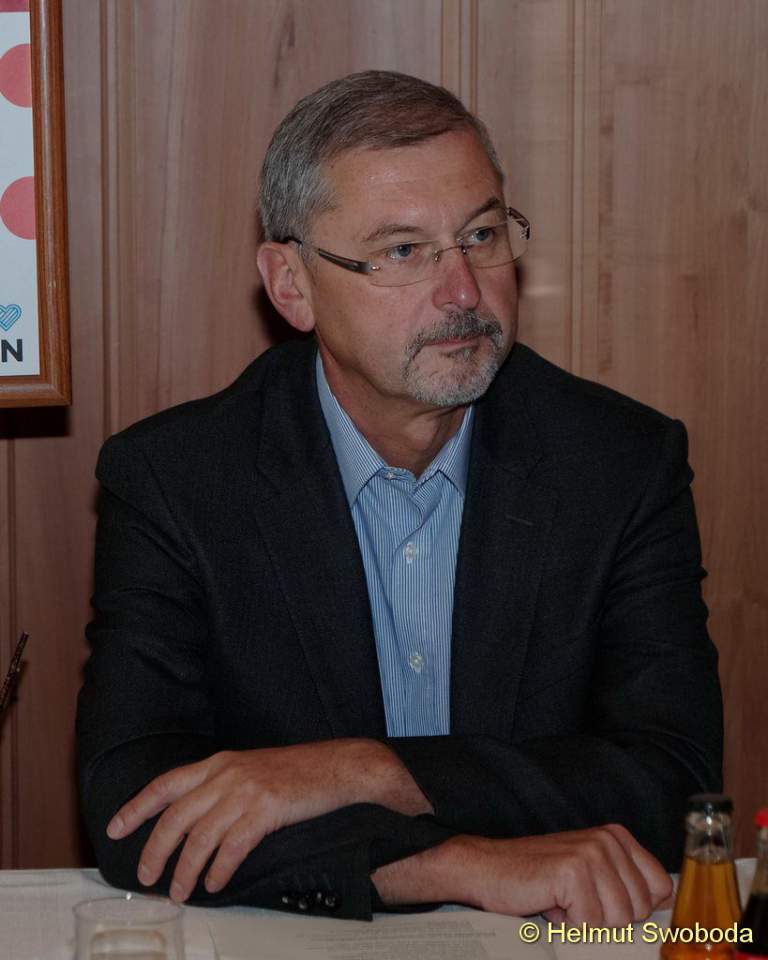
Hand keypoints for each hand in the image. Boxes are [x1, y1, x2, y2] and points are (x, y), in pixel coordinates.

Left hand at [106, 738, 429, 901]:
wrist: (337, 766)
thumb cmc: (297, 771)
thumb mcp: (250, 769)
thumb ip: (221, 786)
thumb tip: (194, 820)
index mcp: (219, 762)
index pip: (166, 784)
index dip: (137, 807)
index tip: (114, 828)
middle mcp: (226, 773)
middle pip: (176, 816)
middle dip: (155, 850)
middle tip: (146, 876)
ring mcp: (246, 791)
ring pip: (200, 837)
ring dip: (185, 870)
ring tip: (180, 890)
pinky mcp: (266, 810)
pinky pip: (232, 847)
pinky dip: (219, 870)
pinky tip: (215, 883)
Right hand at [374, 824, 671, 926]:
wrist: (487, 869)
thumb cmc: (538, 880)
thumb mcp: (590, 878)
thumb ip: (625, 888)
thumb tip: (665, 923)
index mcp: (617, 837)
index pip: (661, 890)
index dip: (635, 911)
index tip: (605, 908)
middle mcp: (609, 840)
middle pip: (639, 911)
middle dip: (606, 920)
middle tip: (573, 901)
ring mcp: (592, 853)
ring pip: (617, 921)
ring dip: (586, 923)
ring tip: (561, 901)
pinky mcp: (573, 871)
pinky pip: (590, 924)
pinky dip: (568, 925)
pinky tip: (550, 903)